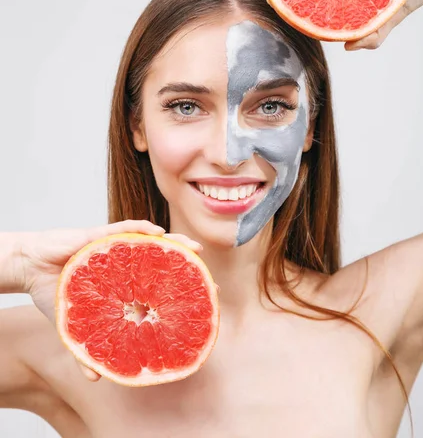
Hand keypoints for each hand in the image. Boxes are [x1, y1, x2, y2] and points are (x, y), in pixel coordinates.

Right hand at [17, 220, 202, 380]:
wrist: (31, 268)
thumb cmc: (56, 292)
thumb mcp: (74, 326)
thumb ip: (86, 349)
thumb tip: (97, 378)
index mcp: (124, 282)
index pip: (157, 284)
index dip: (179, 288)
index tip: (202, 296)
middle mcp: (125, 263)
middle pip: (162, 261)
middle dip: (186, 265)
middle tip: (206, 275)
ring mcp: (115, 248)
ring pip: (149, 241)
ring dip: (173, 242)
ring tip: (193, 248)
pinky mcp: (99, 236)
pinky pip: (123, 229)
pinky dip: (140, 229)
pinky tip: (156, 233)